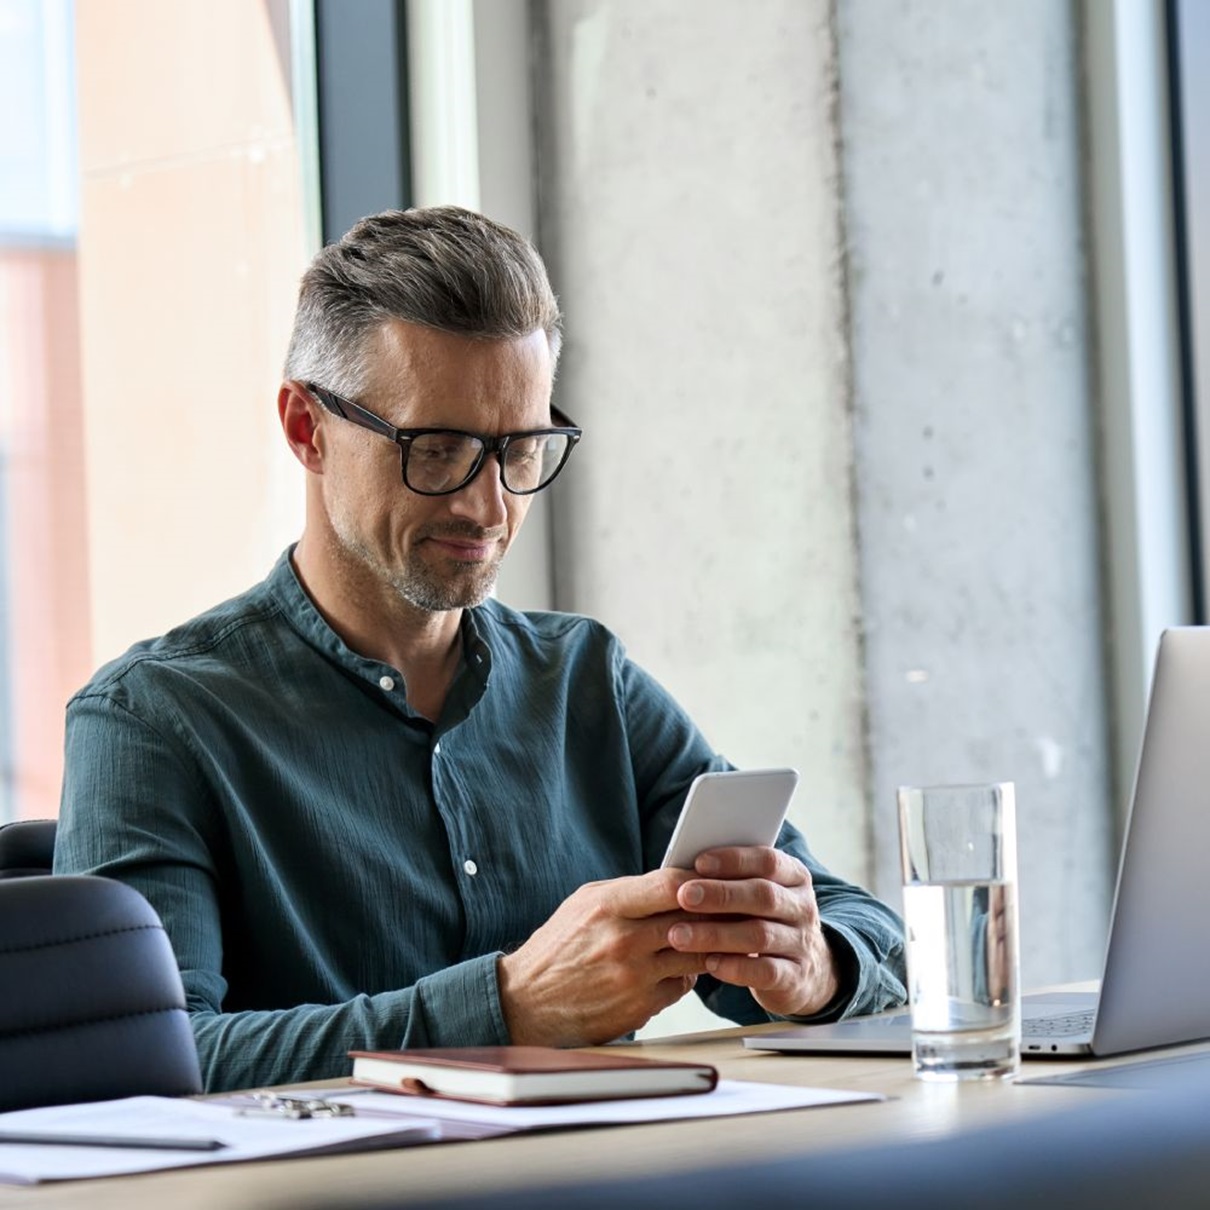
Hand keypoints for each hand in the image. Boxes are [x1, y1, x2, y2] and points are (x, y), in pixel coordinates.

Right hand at [498, 870, 706, 1046]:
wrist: (527, 1001)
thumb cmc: (559, 947)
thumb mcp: (585, 903)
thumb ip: (630, 891)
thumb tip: (677, 881)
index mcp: (608, 906)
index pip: (670, 884)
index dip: (699, 880)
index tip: (712, 879)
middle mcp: (623, 941)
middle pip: (692, 919)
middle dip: (715, 912)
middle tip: (730, 907)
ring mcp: (634, 976)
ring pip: (695, 954)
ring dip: (708, 945)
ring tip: (715, 935)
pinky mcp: (640, 1007)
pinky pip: (682, 985)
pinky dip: (687, 974)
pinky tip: (681, 964)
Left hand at [666, 847, 840, 1017]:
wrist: (805, 969)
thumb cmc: (764, 920)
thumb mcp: (757, 893)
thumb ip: (731, 880)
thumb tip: (684, 869)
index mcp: (794, 876)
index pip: (768, 861)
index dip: (734, 860)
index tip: (698, 863)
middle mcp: (802, 907)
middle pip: (763, 896)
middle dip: (720, 895)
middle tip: (683, 896)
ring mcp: (802, 943)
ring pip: (760, 935)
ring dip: (716, 934)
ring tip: (679, 935)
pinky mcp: (796, 977)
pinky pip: (766, 972)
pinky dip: (735, 968)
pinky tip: (709, 964)